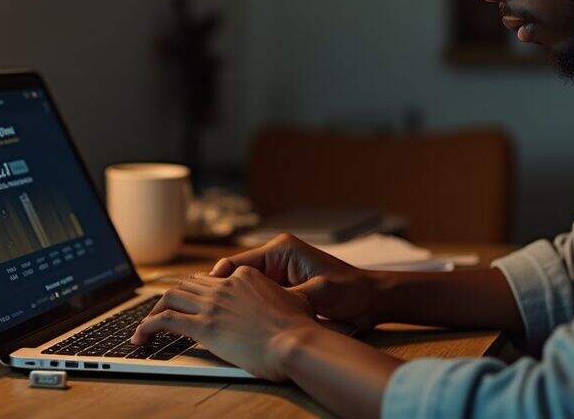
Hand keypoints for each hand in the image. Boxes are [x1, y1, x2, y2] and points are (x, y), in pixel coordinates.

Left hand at [132, 266, 320, 381]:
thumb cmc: (300, 327)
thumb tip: (290, 303)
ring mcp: (213, 304)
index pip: (213, 279)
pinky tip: (140, 337)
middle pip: (188, 285)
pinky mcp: (203, 326)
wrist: (295, 342)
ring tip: (145, 326)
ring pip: (170, 297)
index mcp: (247, 276)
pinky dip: (147, 326)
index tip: (193, 303)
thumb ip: (286, 297)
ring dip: (153, 310)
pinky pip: (165, 320)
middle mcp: (226, 286)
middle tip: (162, 312)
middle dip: (171, 298)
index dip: (200, 290)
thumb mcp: (298, 301)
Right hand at [211, 234, 380, 327]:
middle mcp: (277, 257)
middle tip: (202, 313)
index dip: (217, 282)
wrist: (371, 298)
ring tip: (215, 320)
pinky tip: (238, 324)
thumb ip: (287, 298)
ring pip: (244, 287)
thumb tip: (257, 308)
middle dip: (220, 293)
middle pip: (236, 275)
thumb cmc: (349, 291)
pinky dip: (248, 307)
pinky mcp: (284, 286)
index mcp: (282, 250)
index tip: (203, 300)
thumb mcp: (317, 294)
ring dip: (233, 302)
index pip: (237, 263)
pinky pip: (257, 295)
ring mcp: (280, 272)